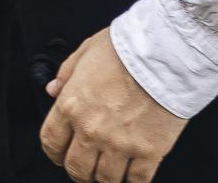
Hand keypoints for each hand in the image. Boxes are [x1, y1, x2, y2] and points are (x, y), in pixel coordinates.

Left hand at [40, 28, 186, 181]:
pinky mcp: (149, 152)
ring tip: (111, 169)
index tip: (60, 153)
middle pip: (76, 168)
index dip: (54, 152)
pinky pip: (137, 180)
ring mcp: (120, 144)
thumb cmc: (128, 47)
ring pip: (105, 179)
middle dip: (79, 170)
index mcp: (72, 105)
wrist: (167, 53)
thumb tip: (53, 89)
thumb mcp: (86, 50)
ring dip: (105, 177)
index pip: (50, 142)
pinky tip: (133, 173)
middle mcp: (92, 129)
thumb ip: (67, 73)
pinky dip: (133, 181)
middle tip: (86, 166)